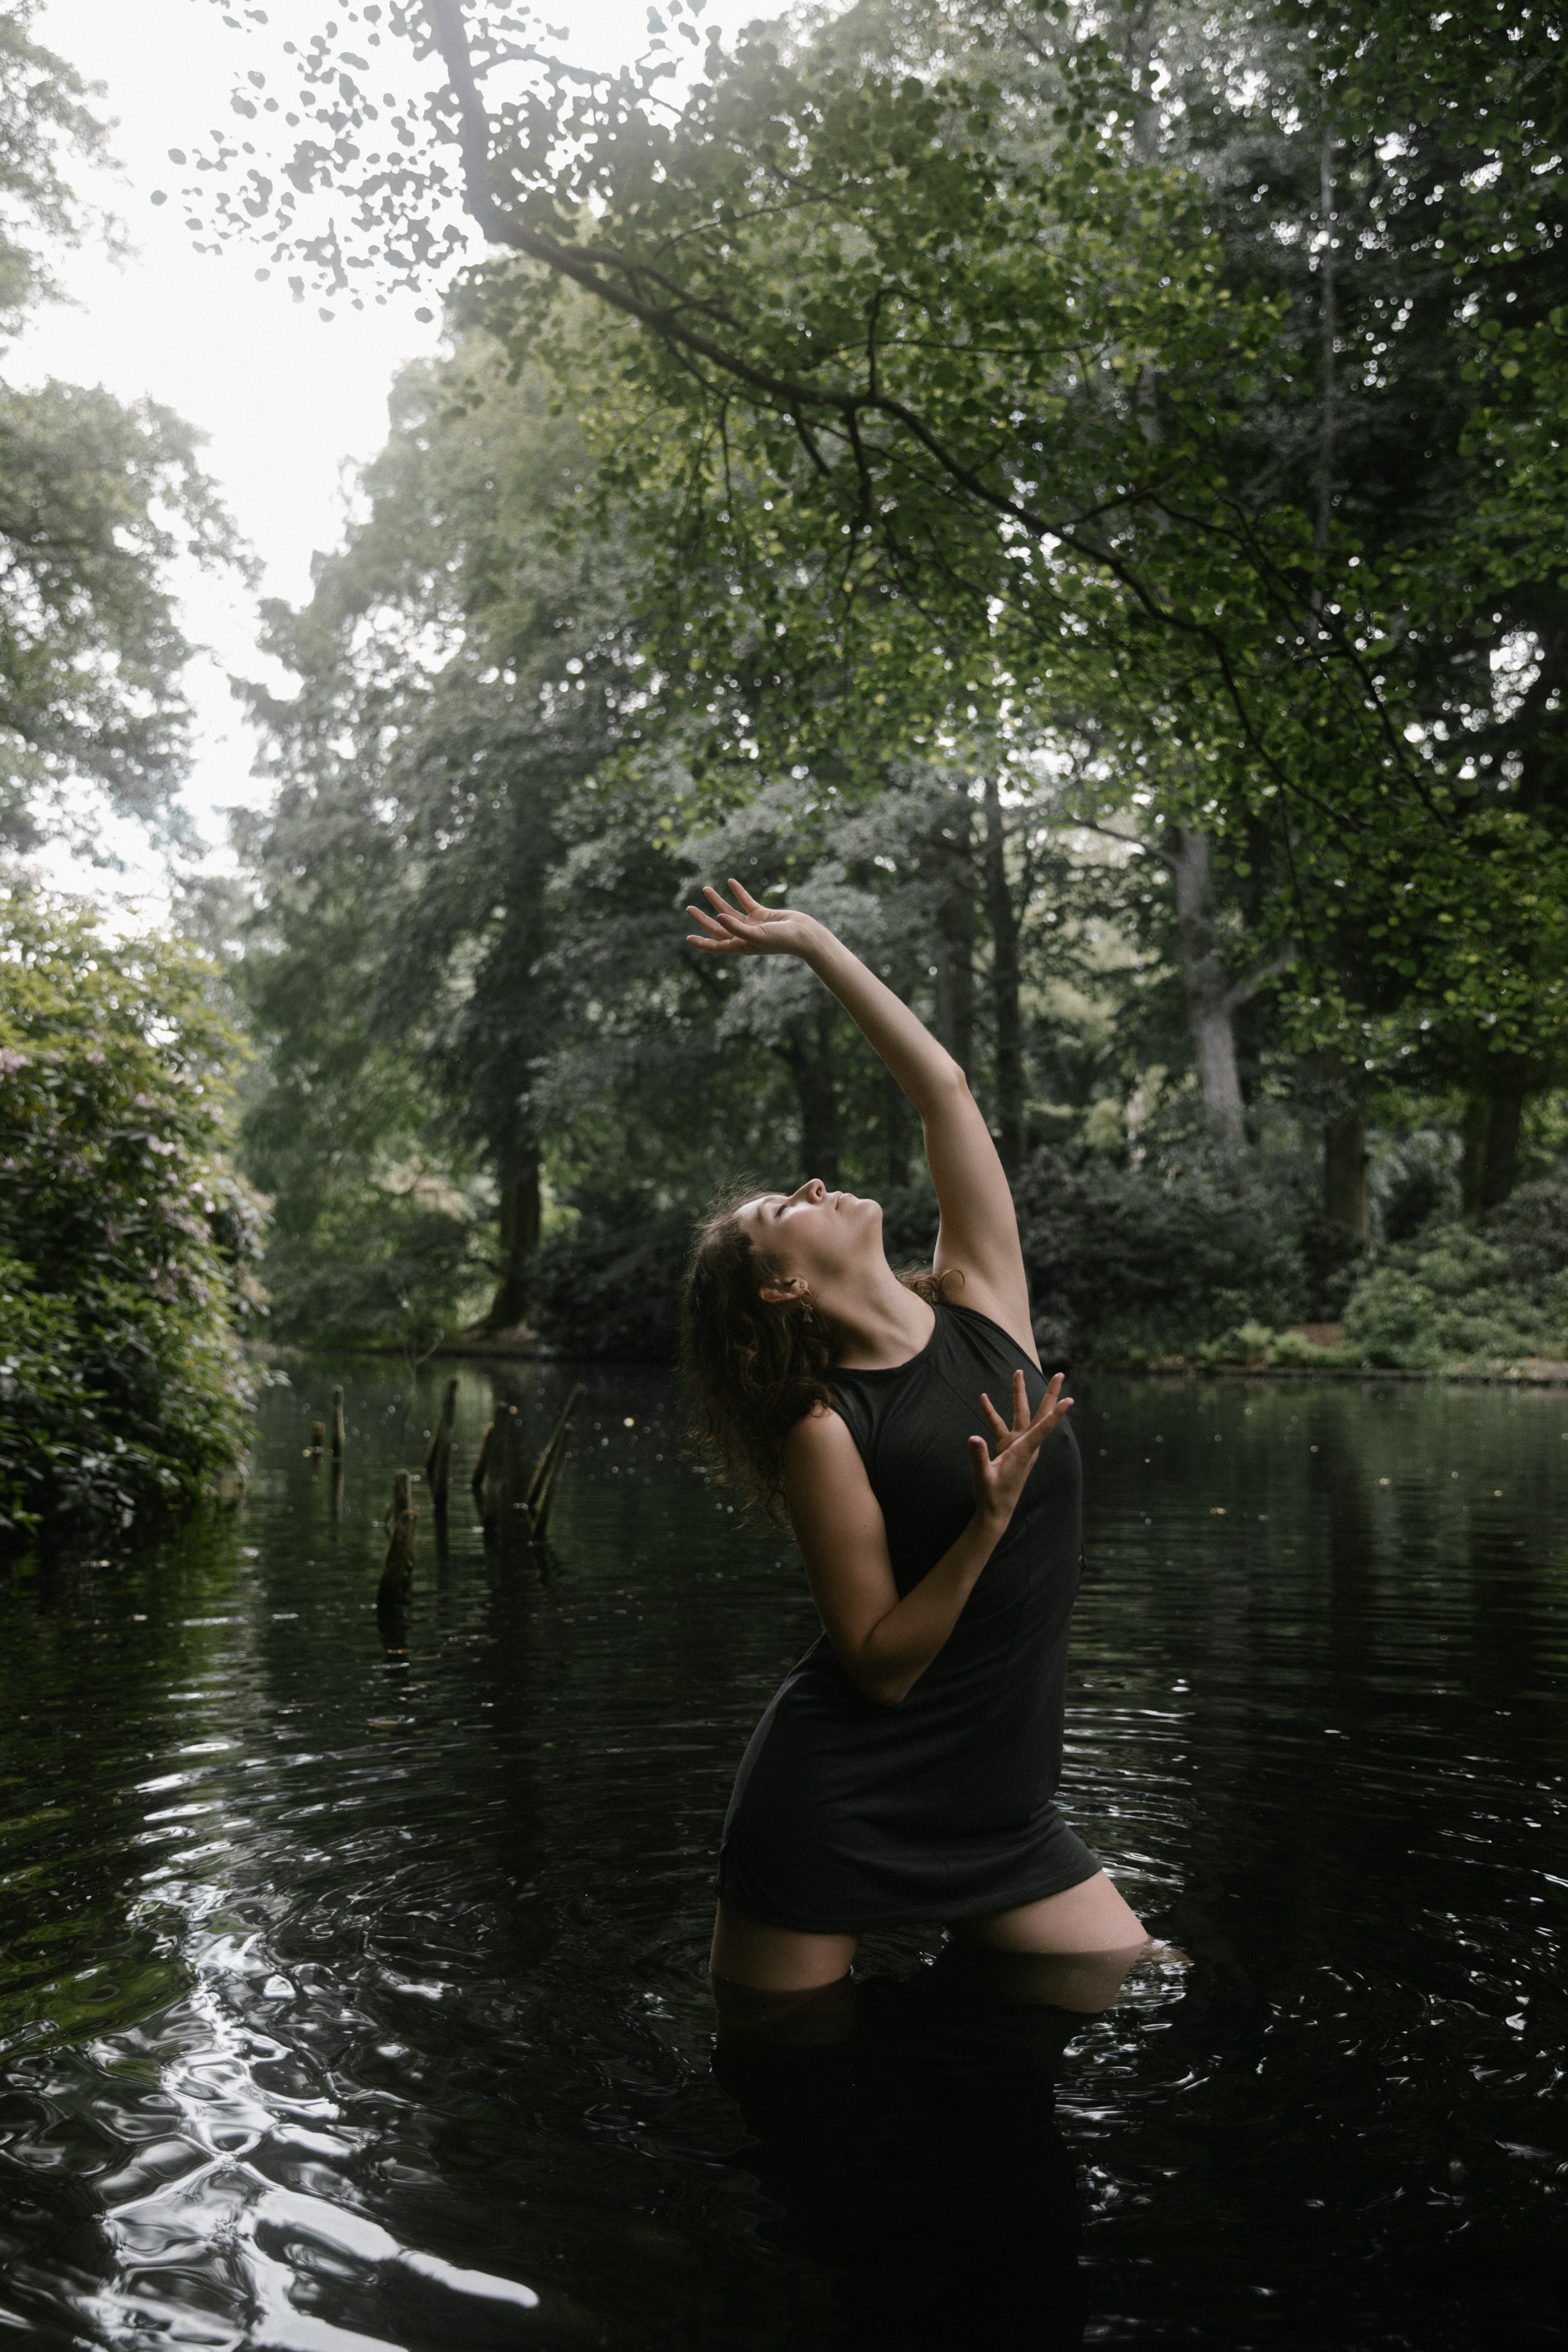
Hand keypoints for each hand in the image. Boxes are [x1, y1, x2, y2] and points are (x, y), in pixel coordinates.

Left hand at [684, 878, 822, 958]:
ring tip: (705, 889)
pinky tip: (730, 882)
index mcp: (742, 946)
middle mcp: (745, 936)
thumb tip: (718, 918)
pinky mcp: (762, 914)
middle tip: (689, 908)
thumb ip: (736, 927)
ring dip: (718, 901)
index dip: (702, 943)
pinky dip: (738, 892)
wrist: (805, 934)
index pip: (717, 946)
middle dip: (703, 918)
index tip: (688, 938)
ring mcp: (753, 925)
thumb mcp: (756, 934)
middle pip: (718, 927)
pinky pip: (746, 902)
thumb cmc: (781, 940)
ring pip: (730, 912)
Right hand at [968, 1370, 1072, 1529]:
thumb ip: (979, 1457)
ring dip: (1019, 1394)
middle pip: (1040, 1414)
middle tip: (1059, 1374)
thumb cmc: (992, 1496)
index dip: (1056, 1414)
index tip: (1069, 1399)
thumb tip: (973, 1437)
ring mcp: (1017, 1445)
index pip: (1043, 1429)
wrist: (994, 1511)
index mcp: (1023, 1451)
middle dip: (1049, 1394)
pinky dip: (991, 1412)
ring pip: (1021, 1414)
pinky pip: (1000, 1425)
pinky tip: (984, 1398)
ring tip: (1017, 1373)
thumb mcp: (983, 1477)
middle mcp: (1024, 1445)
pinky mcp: (1007, 1448)